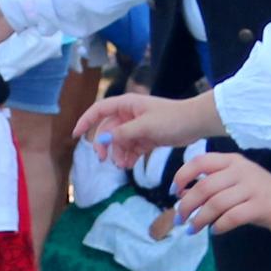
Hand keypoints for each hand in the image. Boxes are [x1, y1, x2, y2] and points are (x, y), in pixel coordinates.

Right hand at [75, 85, 208, 154]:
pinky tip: (129, 164)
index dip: (86, 121)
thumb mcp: (144, 127)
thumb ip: (122, 134)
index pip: (99, 110)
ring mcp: (137, 126)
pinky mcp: (146, 137)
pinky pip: (130, 148)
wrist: (195, 124)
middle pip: (107, 130)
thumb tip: (102, 141)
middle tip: (104, 160)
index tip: (76, 135)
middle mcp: (129, 114)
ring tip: (123, 165)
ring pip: (119, 142)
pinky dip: (128, 157)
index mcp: (127, 104)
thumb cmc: (172, 119)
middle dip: (104, 145)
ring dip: (118, 154)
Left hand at [168, 150, 270, 237]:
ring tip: (193, 229)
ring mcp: (252, 187)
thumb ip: (213, 184)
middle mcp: (241, 170)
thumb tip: (182, 195)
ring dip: (199, 219)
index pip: (199, 162)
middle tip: (179, 219)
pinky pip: (232, 217)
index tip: (174, 193)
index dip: (182, 176)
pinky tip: (215, 231)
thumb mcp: (236, 181)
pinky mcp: (261, 206)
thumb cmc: (262, 194)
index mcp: (232, 161)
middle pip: (203, 186)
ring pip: (215, 203)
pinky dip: (219, 226)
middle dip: (186, 205)